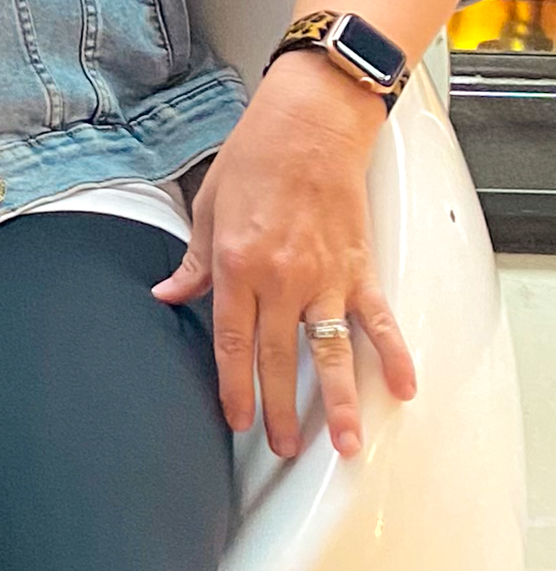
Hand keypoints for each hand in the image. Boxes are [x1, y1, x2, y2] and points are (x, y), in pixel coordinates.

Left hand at [155, 54, 414, 459]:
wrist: (309, 123)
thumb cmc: (257, 156)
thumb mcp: (207, 207)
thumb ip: (193, 263)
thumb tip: (170, 295)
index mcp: (237, 265)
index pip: (233, 344)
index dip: (233, 388)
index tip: (236, 419)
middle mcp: (282, 278)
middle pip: (277, 360)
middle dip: (279, 410)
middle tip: (283, 447)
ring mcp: (325, 276)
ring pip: (330, 352)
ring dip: (337, 402)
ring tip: (343, 444)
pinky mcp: (359, 267)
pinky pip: (378, 320)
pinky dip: (392, 355)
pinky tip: (401, 388)